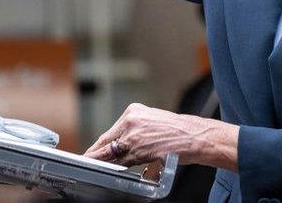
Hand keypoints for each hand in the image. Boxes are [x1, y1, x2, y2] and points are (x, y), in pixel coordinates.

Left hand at [83, 103, 238, 169]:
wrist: (195, 136)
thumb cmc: (177, 131)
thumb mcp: (152, 124)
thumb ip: (135, 133)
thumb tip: (119, 148)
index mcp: (134, 111)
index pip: (110, 132)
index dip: (98, 145)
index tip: (90, 152)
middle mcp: (131, 120)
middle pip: (107, 142)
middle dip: (96, 154)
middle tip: (86, 161)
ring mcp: (135, 135)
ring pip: (113, 153)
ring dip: (104, 162)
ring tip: (95, 167)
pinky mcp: (140, 149)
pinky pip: (123, 161)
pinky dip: (115, 167)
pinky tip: (109, 170)